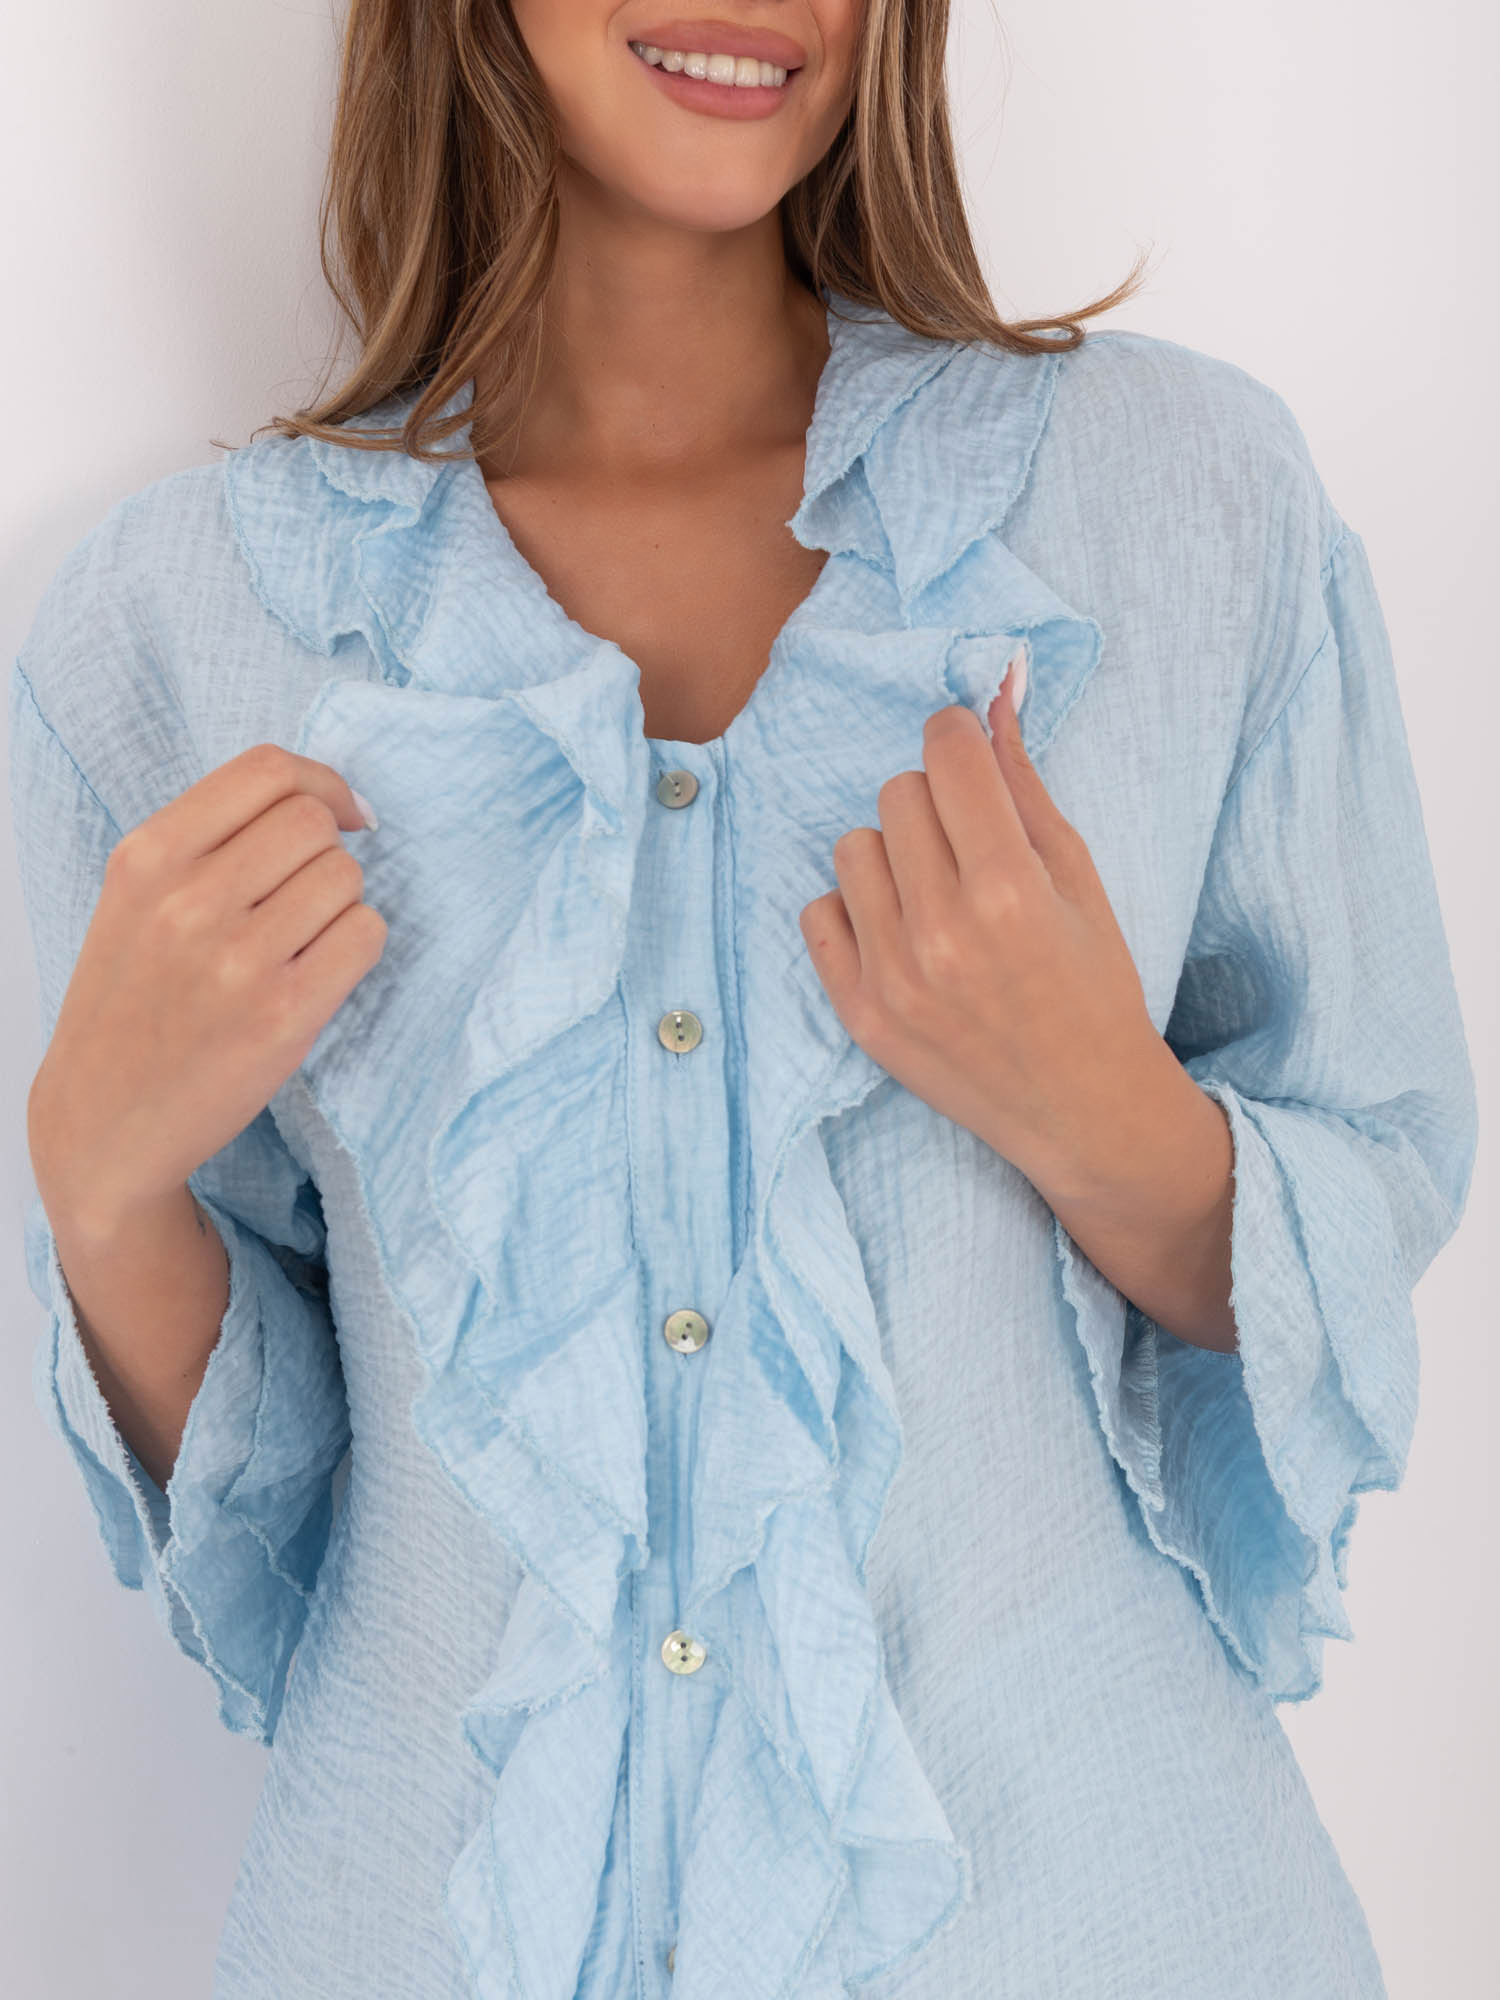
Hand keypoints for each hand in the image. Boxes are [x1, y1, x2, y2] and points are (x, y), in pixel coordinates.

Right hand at [28, 744, 385, 1241]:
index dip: (323, 784)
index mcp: (147, 858)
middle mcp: (187, 901)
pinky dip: (358, 945)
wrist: (104, 1118)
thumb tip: (322, 800)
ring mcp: (236, 959)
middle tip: (305, 897)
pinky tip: (319, 972)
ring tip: (300, 943)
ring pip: (346, 876)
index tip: (339, 813)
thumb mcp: (136, 899)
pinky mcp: (283, 1015)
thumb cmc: (131, 1003)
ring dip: (342, 903)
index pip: (267, 770)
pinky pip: (365, 934)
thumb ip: (209, 841)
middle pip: (314, 822)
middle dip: (327, 851)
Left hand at [799, 663, 1169, 1197]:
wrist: (1081, 1108)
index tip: (968, 756)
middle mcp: (942, 933)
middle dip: (934, 804)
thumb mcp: (1078, 877)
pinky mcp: (860, 1013)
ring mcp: (893, 977)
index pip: (948, 755)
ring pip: (854, 846)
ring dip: (893, 857)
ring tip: (937, 897)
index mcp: (1009, 891)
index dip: (958, 739)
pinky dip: (856, 912)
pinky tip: (903, 936)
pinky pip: (820, 911)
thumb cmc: (1093, 987)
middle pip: (897, 792)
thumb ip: (1025, 784)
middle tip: (969, 849)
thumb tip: (994, 690)